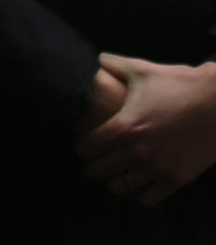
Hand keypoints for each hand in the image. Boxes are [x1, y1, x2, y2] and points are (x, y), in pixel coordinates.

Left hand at [74, 54, 215, 204]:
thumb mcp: (140, 69)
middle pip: (99, 169)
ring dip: (113, 181)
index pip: (87, 147)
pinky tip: (138, 184)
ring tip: (114, 173)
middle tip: (93, 160)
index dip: (79, 146)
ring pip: (121, 187)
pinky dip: (139, 194)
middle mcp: (138, 152)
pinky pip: (149, 199)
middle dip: (92, 164)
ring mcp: (158, 168)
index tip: (80, 143)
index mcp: (123, 127)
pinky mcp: (178, 178)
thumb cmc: (178, 84)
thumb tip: (96, 59)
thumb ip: (112, 64)